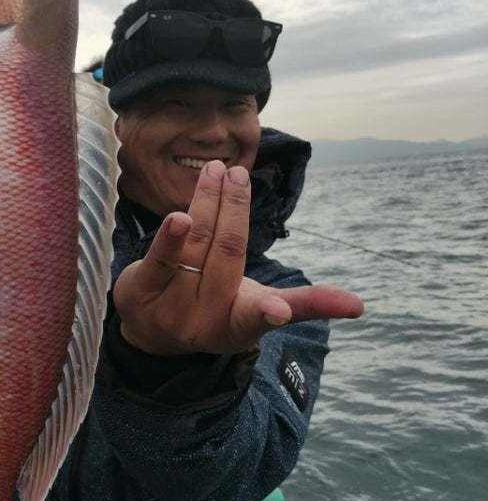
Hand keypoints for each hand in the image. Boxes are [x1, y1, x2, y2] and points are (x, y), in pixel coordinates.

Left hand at [113, 160, 363, 355]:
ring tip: (221, 171)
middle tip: (241, 176)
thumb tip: (360, 305)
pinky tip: (181, 215)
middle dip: (235, 211)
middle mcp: (204, 320)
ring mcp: (170, 307)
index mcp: (240, 326)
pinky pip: (159, 259)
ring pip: (196, 245)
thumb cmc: (218, 308)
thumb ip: (305, 304)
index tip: (278, 309)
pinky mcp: (141, 291)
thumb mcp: (257, 308)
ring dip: (209, 203)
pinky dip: (171, 236)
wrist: (151, 329)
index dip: (270, 312)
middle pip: (225, 256)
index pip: (256, 317)